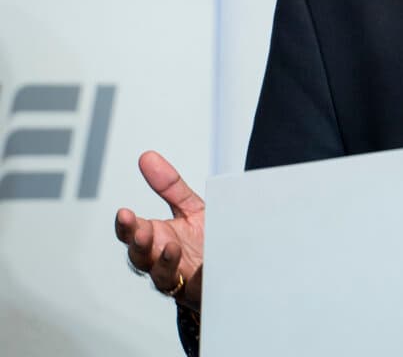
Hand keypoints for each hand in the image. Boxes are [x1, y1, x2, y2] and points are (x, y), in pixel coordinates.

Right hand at [114, 151, 204, 310]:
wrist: (231, 267)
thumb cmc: (204, 238)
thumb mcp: (190, 208)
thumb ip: (170, 186)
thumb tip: (146, 157)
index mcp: (157, 237)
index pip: (132, 232)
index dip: (126, 225)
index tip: (125, 213)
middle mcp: (161, 259)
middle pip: (140, 256)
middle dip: (138, 244)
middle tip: (142, 230)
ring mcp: (178, 277)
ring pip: (161, 275)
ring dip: (164, 261)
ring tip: (172, 246)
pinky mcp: (197, 291)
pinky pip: (193, 288)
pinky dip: (196, 278)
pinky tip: (202, 266)